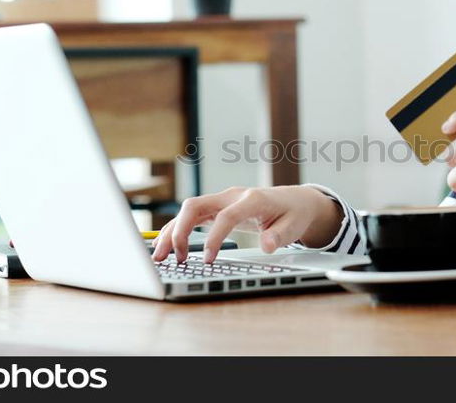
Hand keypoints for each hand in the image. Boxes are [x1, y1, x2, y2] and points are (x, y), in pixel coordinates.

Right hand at [152, 185, 344, 262]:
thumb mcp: (294, 226)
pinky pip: (192, 216)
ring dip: (172, 231)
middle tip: (171, 257)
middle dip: (180, 230)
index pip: (226, 216)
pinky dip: (178, 229)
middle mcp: (232, 196)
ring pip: (189, 210)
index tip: (209, 260)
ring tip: (160, 255)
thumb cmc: (293, 213)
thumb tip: (267, 245)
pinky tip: (167, 245)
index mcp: (252, 199)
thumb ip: (280, 236)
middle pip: (196, 206)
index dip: (214, 238)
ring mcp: (222, 200)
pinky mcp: (217, 208)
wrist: (295, 200)